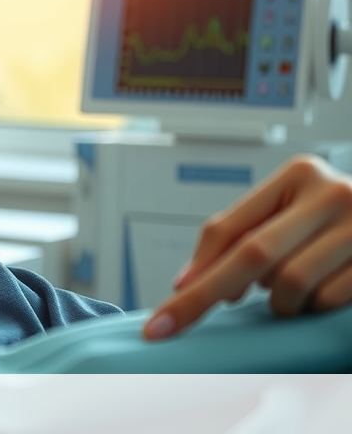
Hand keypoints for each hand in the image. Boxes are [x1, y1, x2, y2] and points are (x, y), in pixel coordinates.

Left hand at [143, 154, 351, 339]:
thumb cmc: (339, 219)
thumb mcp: (294, 211)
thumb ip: (246, 235)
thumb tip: (190, 279)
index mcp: (298, 175)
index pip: (228, 228)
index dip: (196, 269)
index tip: (166, 306)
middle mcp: (331, 193)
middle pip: (251, 256)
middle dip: (204, 296)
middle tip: (169, 325)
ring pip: (291, 284)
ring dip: (280, 302)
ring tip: (291, 292)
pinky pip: (328, 300)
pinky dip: (314, 306)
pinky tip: (321, 293)